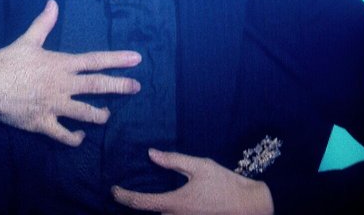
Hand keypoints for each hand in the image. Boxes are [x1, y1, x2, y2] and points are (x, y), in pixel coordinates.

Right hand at [0, 0, 141, 145]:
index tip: (136, 59)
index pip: (95, 60)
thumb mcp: (27, 40)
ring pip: (85, 113)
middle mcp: (62, 85)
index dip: (117, 59)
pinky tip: (81, 137)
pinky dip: (74, 138)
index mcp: (61, 64)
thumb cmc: (5, 62)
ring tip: (109, 115)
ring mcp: (54, 106)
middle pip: (97, 86)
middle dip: (119, 86)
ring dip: (100, 115)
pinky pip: (63, 135)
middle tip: (137, 87)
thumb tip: (52, 2)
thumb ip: (44, 22)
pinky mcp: (42, 124)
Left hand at [112, 149, 273, 214]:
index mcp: (175, 203)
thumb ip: (173, 160)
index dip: (124, 196)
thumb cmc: (225, 184)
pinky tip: (169, 201)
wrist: (250, 206)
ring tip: (145, 196)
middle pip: (150, 213)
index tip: (113, 190)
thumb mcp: (199, 166)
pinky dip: (166, 210)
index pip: (141, 202)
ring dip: (153, 209)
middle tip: (127, 191)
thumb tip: (151, 154)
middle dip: (138, 204)